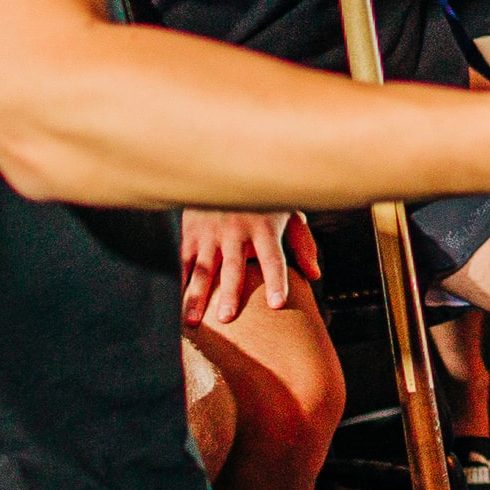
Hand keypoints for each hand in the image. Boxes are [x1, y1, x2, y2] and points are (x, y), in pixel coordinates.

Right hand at [180, 209, 318, 325]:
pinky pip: (183, 261)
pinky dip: (179, 282)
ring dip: (196, 295)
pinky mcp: (192, 233)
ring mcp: (211, 232)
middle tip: (227, 318)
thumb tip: (315, 276)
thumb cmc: (264, 198)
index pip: (273, 258)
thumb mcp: (288, 213)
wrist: (227, 168)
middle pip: (233, 267)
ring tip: (191, 321)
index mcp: (264, 227)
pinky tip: (175, 302)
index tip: (277, 305)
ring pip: (202, 269)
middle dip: (229, 293)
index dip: (275, 281)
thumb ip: (302, 244)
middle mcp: (236, 231)